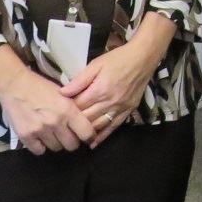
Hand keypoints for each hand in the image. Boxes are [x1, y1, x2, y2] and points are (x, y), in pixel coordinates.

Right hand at [0, 65, 95, 155]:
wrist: (15, 85)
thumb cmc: (42, 87)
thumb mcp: (64, 94)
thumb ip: (74, 110)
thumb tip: (87, 125)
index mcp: (68, 110)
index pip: (86, 133)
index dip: (88, 137)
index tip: (85, 136)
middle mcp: (56, 122)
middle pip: (72, 145)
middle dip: (71, 141)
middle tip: (66, 134)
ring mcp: (40, 130)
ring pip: (56, 148)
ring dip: (55, 142)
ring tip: (51, 132)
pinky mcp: (26, 136)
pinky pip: (39, 151)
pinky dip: (40, 146)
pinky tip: (39, 136)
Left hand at [61, 11, 176, 146]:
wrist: (143, 57)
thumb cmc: (118, 58)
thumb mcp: (96, 64)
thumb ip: (80, 80)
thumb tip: (62, 93)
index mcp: (99, 90)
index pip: (78, 107)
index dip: (66, 111)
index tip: (58, 113)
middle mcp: (109, 102)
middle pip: (86, 119)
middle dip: (73, 124)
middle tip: (62, 127)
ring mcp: (120, 108)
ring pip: (99, 126)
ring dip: (86, 133)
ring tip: (73, 138)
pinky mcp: (128, 111)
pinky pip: (113, 127)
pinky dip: (103, 136)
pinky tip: (93, 143)